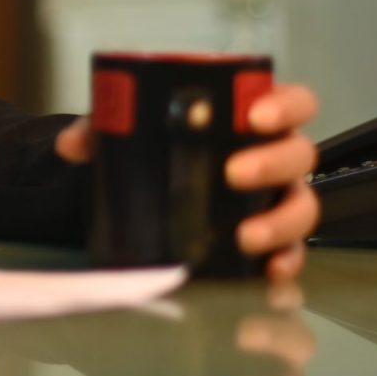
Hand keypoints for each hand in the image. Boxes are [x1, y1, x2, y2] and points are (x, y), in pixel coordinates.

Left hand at [55, 84, 322, 281]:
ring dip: (279, 221)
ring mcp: (279, 200)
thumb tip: (74, 144)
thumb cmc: (166, 149)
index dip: (285, 106)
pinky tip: (269, 273)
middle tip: (233, 173)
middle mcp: (277, 158)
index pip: (294, 102)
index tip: (255, 115)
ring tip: (245, 236)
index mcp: (255, 120)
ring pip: (302, 206)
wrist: (156, 196)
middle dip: (272, 163)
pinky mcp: (275, 241)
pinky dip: (286, 263)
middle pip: (299, 155)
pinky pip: (294, 253)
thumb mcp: (135, 133)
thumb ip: (103, 129)